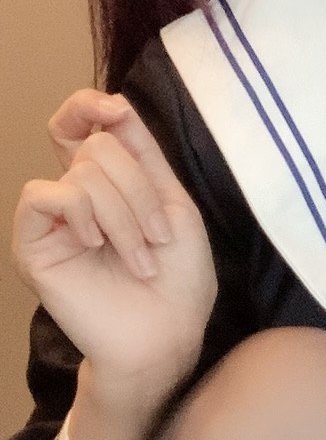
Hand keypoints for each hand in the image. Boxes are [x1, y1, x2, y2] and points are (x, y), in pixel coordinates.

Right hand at [11, 89, 218, 391]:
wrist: (167, 335)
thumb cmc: (178, 281)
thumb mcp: (173, 204)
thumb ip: (143, 153)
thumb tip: (115, 104)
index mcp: (109, 185)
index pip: (79, 126)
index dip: (88, 106)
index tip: (116, 112)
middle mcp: (76, 197)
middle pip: (98, 147)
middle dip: (141, 190)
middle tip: (160, 239)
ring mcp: (53, 221)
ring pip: (83, 173)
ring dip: (126, 216)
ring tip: (141, 258)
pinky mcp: (33, 245)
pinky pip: (44, 196)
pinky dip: (82, 212)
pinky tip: (96, 244)